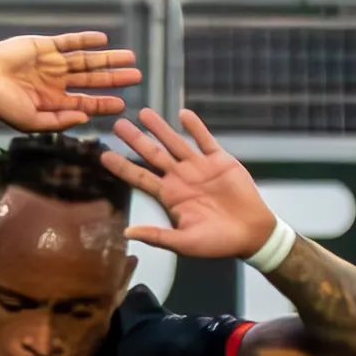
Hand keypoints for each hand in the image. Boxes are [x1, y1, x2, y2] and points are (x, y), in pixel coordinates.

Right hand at [0, 27, 143, 127]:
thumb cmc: (1, 104)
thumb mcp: (31, 121)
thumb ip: (59, 120)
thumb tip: (85, 119)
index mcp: (53, 102)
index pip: (86, 103)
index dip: (105, 104)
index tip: (124, 104)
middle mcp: (56, 82)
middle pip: (92, 79)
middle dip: (114, 79)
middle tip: (138, 77)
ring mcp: (51, 62)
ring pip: (87, 59)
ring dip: (108, 58)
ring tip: (131, 58)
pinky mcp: (43, 45)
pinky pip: (70, 41)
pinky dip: (86, 40)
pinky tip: (104, 40)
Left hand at [99, 104, 282, 258]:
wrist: (252, 233)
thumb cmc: (217, 242)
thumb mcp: (184, 243)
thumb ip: (157, 236)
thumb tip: (127, 233)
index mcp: (170, 196)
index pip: (140, 178)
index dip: (122, 167)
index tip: (104, 156)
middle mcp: (180, 178)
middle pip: (153, 154)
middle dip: (136, 139)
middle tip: (118, 124)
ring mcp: (199, 167)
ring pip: (175, 142)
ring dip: (160, 128)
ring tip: (144, 112)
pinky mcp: (219, 160)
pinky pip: (205, 140)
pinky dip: (195, 127)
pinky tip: (183, 114)